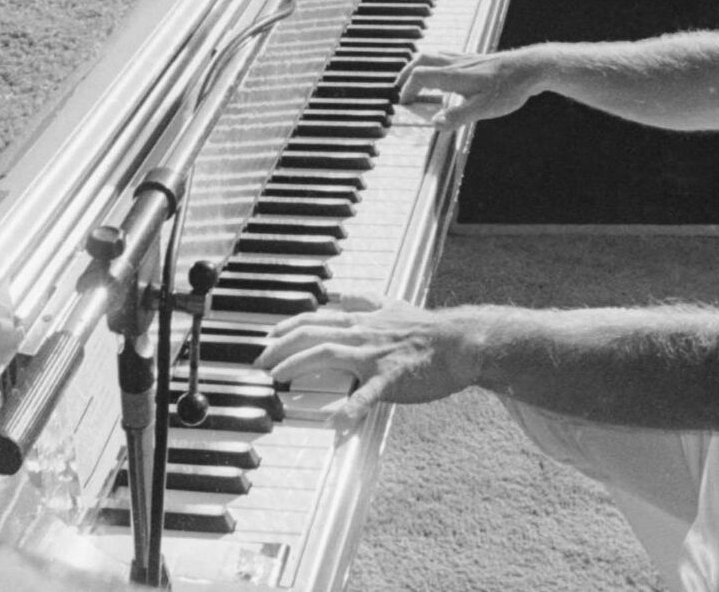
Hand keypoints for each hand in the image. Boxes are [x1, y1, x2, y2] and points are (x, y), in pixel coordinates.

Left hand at [259, 296, 478, 427]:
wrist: (460, 341)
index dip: (287, 326)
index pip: (315, 318)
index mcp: (362, 320)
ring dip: (298, 366)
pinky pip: (367, 394)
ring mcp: (375, 355)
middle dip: (280, 346)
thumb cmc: (427, 327)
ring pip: (329, 354)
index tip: (267, 337)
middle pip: (313, 334)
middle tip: (259, 362)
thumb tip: (339, 295)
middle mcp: (363, 333)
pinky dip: (348, 407)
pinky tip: (333, 422)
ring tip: (278, 380)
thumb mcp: (393, 304)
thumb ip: (364, 301)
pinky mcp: (391, 378)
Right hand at [394, 48, 544, 129]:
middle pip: (423, 59)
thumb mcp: (484, 108)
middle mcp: (458, 63)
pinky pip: (448, 56)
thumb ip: (458, 116)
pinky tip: (444, 76)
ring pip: (435, 55)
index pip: (420, 76)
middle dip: (407, 72)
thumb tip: (434, 123)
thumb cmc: (511, 86)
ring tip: (416, 80)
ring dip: (420, 66)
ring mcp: (467, 59)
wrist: (532, 68)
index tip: (404, 103)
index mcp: (455, 75)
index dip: (408, 89)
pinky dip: (436, 64)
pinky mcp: (476, 60)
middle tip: (400, 87)